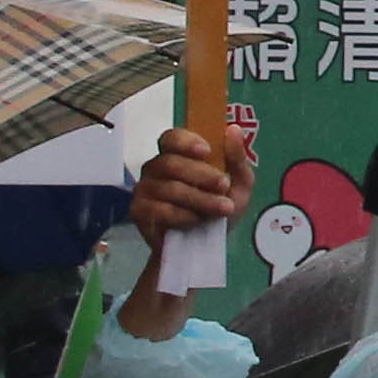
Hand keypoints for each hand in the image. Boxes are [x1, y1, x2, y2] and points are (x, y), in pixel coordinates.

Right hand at [122, 119, 256, 338]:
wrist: (203, 248)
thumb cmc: (218, 208)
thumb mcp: (238, 185)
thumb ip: (237, 159)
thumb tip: (232, 129)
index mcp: (176, 154)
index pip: (171, 138)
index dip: (186, 141)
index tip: (207, 151)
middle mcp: (155, 168)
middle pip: (171, 163)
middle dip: (202, 175)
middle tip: (224, 186)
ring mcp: (144, 189)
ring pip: (169, 188)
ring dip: (201, 199)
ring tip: (223, 209)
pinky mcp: (139, 211)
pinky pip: (160, 210)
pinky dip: (184, 216)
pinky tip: (198, 222)